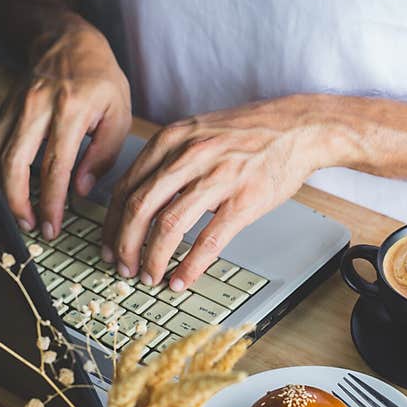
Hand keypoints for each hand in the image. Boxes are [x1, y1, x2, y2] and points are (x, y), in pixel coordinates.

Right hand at [0, 25, 130, 237]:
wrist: (67, 40)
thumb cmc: (99, 78)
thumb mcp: (119, 113)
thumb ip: (104, 154)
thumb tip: (81, 189)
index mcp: (71, 109)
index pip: (55, 164)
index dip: (52, 201)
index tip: (53, 225)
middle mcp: (37, 107)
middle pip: (14, 163)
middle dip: (18, 202)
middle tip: (31, 227)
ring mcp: (15, 107)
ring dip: (1, 191)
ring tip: (16, 215)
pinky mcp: (3, 110)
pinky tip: (3, 191)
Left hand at [103, 95, 339, 289]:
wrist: (296, 128)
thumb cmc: (248, 134)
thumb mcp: (197, 132)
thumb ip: (168, 159)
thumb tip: (139, 198)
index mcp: (172, 140)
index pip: (127, 187)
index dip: (113, 223)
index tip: (110, 245)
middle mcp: (190, 156)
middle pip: (140, 208)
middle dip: (126, 245)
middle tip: (124, 267)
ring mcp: (217, 178)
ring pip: (169, 226)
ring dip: (153, 258)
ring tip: (150, 276)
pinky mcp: (243, 200)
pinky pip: (208, 241)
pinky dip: (190, 266)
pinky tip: (182, 278)